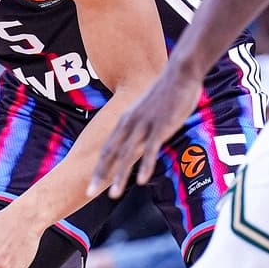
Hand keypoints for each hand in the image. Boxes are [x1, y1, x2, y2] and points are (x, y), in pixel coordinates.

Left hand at [89, 65, 203, 198]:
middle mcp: (130, 123)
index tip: (90, 182)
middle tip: (88, 193)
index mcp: (125, 120)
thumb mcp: (146, 109)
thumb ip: (140, 124)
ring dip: (119, 176)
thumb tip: (139, 138)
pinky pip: (150, 150)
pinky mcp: (161, 127)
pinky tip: (140, 181)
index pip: (107, 147)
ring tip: (113, 194)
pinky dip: (144, 166)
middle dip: (99, 175)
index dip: (98, 167)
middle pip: (111, 153)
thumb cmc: (166, 91)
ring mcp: (144, 125)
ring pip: (127, 155)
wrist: (180, 73)